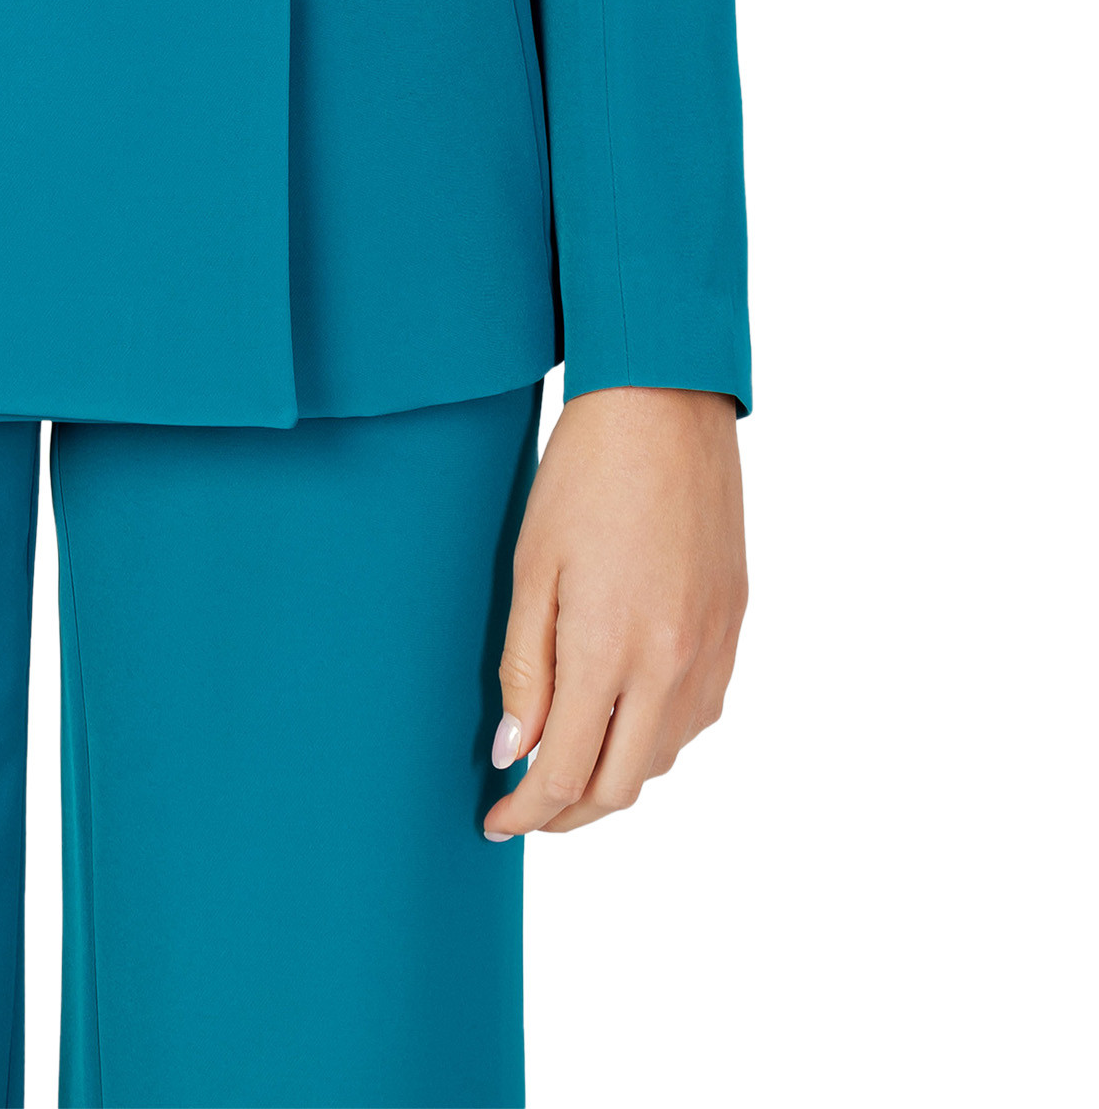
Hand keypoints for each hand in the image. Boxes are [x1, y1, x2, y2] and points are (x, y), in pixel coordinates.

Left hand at [485, 384, 744, 839]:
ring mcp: (712, 648)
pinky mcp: (733, 626)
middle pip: (621, 784)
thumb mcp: (532, 568)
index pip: (568, 772)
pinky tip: (623, 716)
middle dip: (568, 813)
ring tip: (567, 762)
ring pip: (664, 757)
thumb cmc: (585, 474)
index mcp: (614, 650)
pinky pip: (697, 714)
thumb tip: (515, 752)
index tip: (495, 822)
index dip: (527, 812)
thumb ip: (526, 669)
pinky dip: (656, 736)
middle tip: (525, 810)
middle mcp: (673, 665)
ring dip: (614, 776)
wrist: (665, 407)